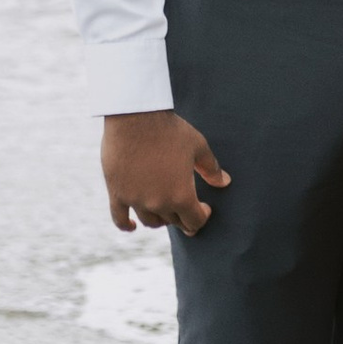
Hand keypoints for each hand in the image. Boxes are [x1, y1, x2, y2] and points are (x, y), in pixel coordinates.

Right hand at [103, 111, 231, 235]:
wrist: (135, 117)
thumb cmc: (170, 130)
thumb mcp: (198, 147)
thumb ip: (212, 168)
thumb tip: (225, 182)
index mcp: (182, 195)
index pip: (195, 221)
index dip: (203, 216)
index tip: (204, 208)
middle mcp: (159, 203)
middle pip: (174, 222)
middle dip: (183, 216)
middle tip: (186, 208)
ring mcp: (136, 200)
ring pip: (151, 222)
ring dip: (160, 219)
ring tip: (164, 211)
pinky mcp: (117, 193)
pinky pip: (119, 218)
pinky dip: (126, 225)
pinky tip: (132, 226)